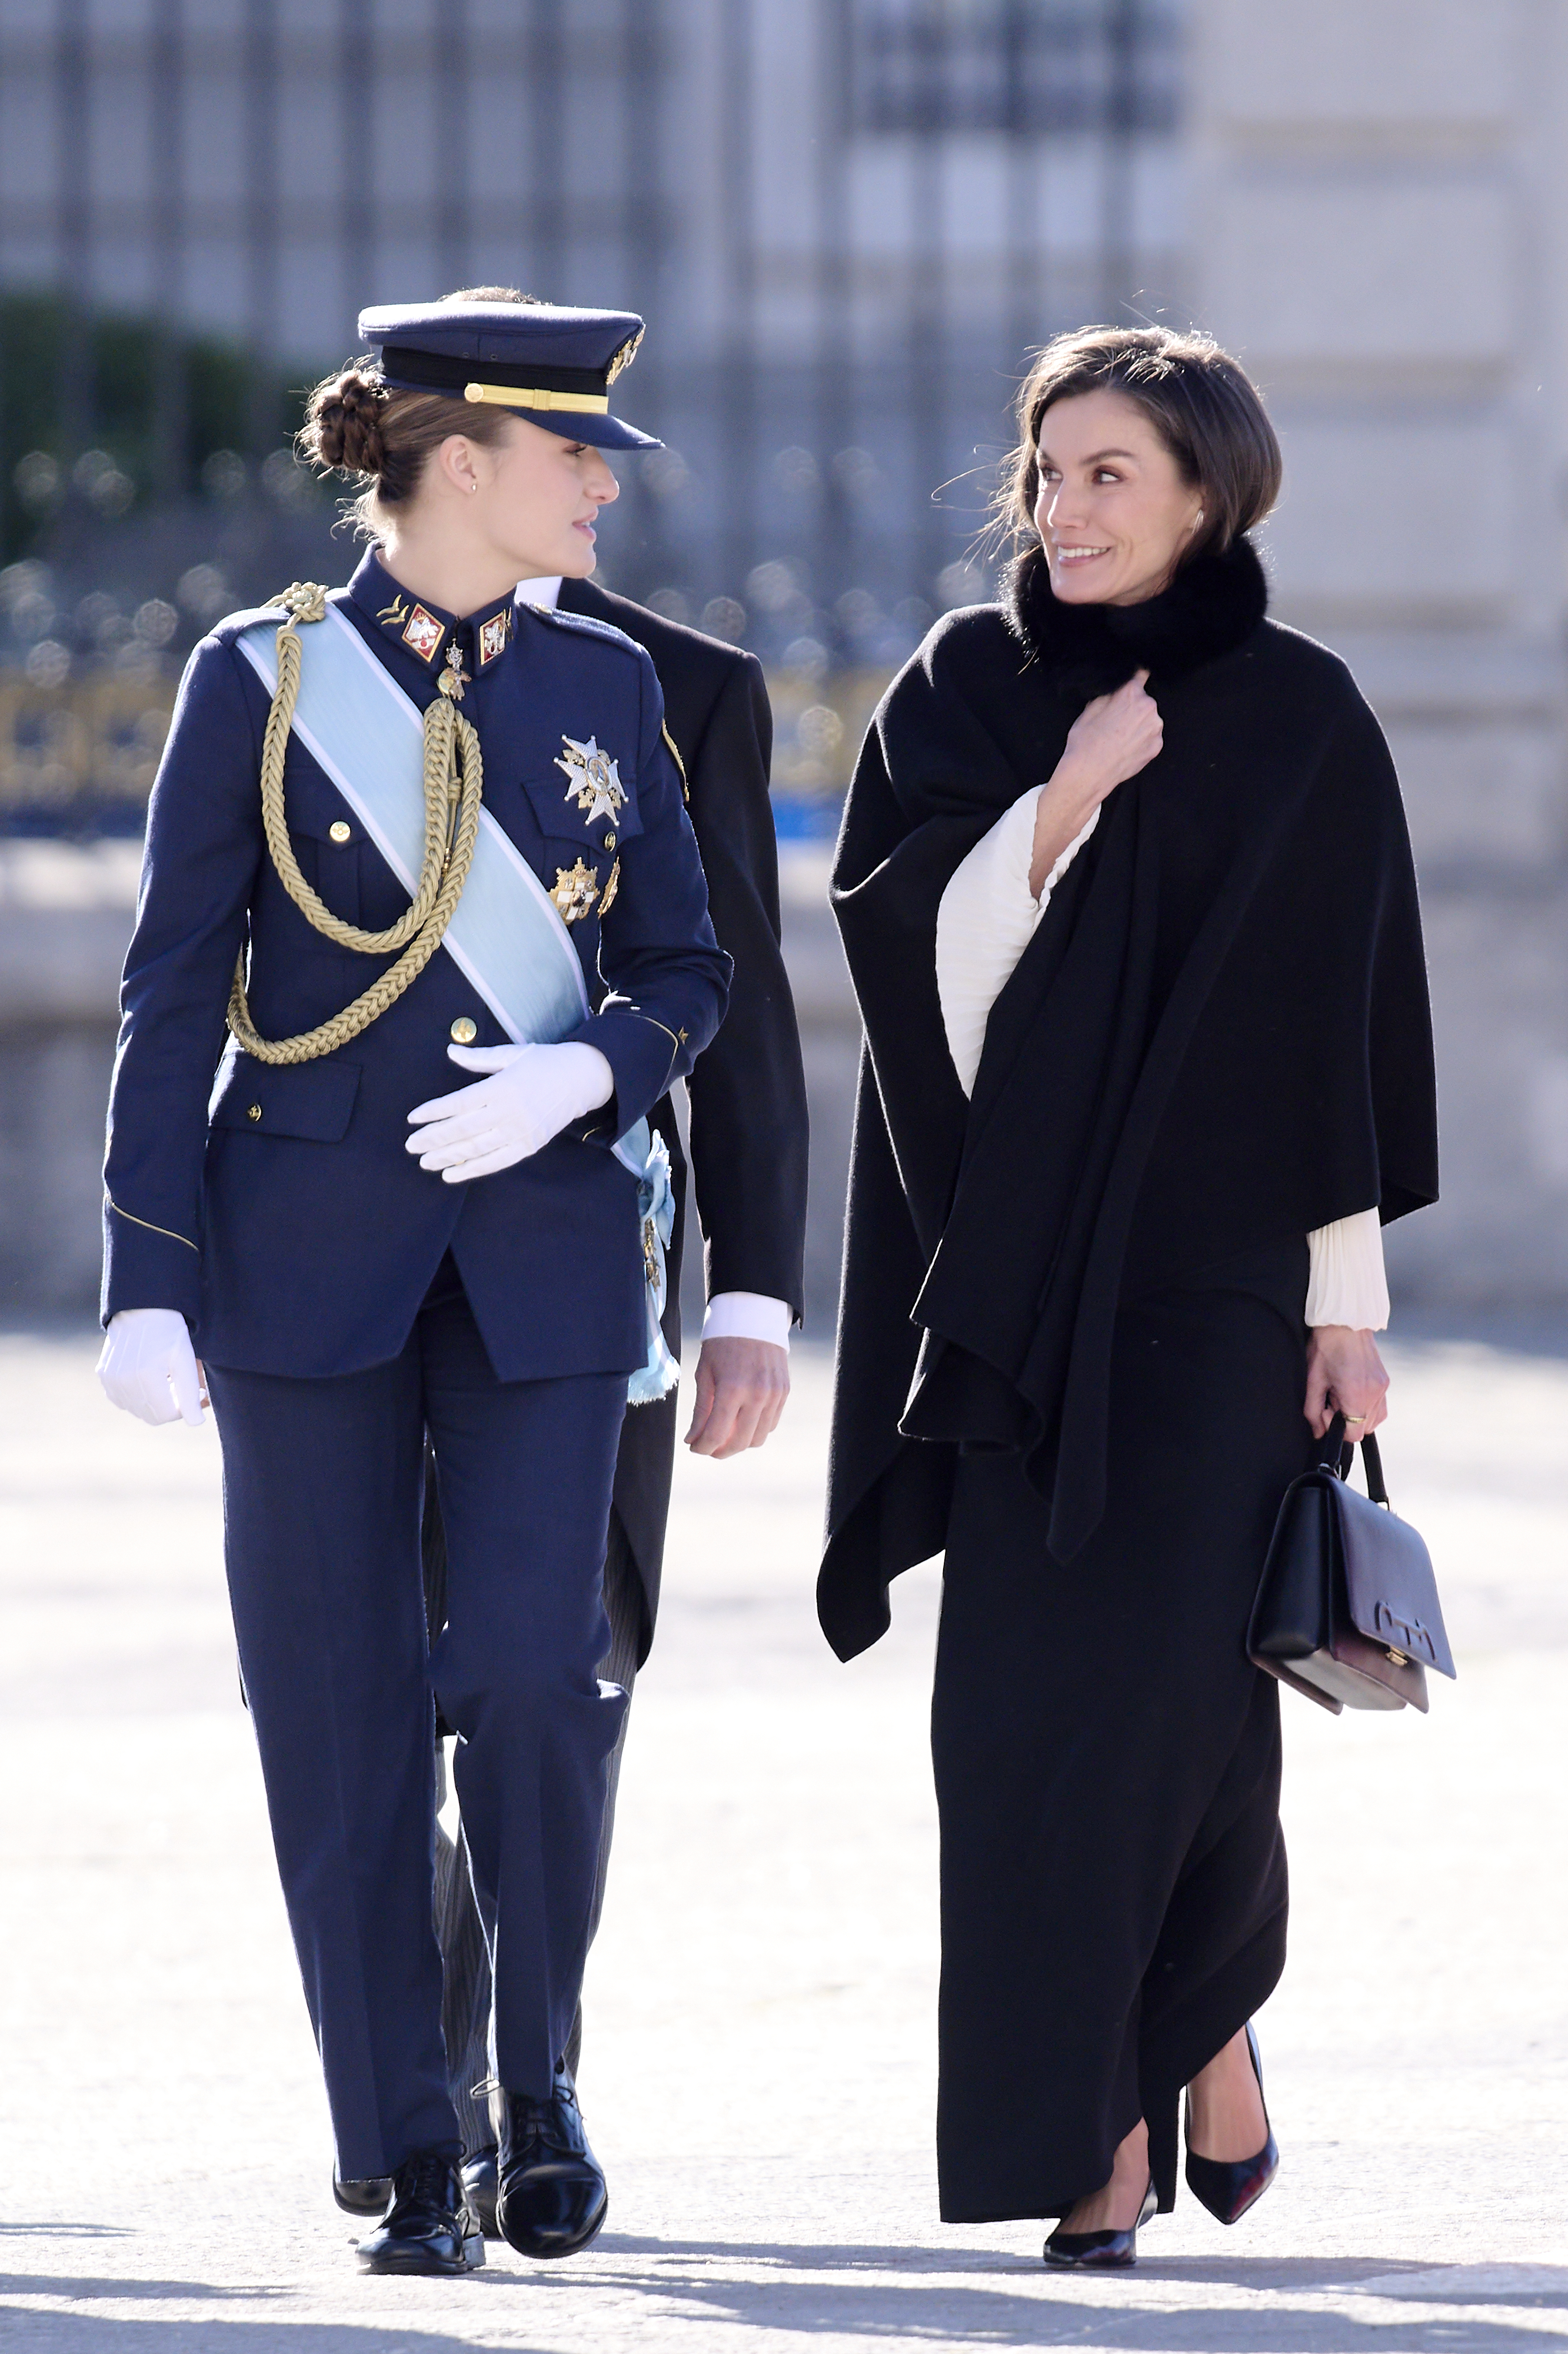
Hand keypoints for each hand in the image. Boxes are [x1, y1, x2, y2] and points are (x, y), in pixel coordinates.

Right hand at [96, 1307, 206, 1426]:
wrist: (141, 1309)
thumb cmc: (169, 1332)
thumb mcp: (185, 1360)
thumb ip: (190, 1394)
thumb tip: (196, 1424)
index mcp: (145, 1377)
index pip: (167, 1415)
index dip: (185, 1409)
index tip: (196, 1393)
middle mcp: (123, 1381)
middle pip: (151, 1416)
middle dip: (170, 1407)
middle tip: (182, 1389)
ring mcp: (110, 1380)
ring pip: (136, 1409)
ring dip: (154, 1402)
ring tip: (167, 1381)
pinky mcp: (103, 1376)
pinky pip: (121, 1400)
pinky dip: (136, 1397)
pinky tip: (148, 1379)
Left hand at [407, 1041, 613, 1180]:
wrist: (582, 1079)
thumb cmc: (544, 1062)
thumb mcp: (511, 1055)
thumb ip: (478, 1058)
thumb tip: (450, 1051)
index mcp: (502, 1086)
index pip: (459, 1103)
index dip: (433, 1112)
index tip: (413, 1119)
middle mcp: (509, 1111)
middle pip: (462, 1129)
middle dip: (433, 1139)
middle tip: (410, 1146)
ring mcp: (520, 1131)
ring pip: (476, 1149)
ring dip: (447, 1157)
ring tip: (425, 1162)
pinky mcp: (529, 1145)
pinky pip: (496, 1162)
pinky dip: (472, 1170)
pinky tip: (451, 1175)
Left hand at [684, 1337, 789, 1457]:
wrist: (752, 1317)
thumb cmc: (721, 1343)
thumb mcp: (704, 1374)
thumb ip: (700, 1410)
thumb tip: (693, 1440)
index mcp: (731, 1389)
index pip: (716, 1434)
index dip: (702, 1447)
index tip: (694, 1448)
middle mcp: (757, 1394)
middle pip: (739, 1443)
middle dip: (720, 1451)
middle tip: (708, 1448)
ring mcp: (774, 1395)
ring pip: (758, 1438)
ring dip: (739, 1443)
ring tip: (725, 1435)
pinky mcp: (784, 1392)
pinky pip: (771, 1424)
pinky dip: (755, 1429)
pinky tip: (742, 1421)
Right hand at [1030, 669, 1162, 894]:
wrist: (1081, 784)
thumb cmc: (1077, 748)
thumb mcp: (1086, 713)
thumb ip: (1107, 693)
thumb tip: (1120, 678)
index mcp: (1131, 697)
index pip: (1141, 674)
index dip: (1133, 677)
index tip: (1128, 680)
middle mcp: (1149, 712)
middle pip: (1145, 700)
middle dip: (1130, 708)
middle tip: (1108, 722)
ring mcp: (1155, 734)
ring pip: (1148, 720)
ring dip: (1135, 727)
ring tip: (1112, 741)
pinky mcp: (1155, 751)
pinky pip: (1149, 739)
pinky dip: (1138, 743)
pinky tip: (1119, 752)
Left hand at [1304, 1325, 1389, 1440]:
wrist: (1345, 1321)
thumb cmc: (1327, 1346)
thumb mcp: (1313, 1380)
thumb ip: (1313, 1411)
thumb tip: (1318, 1433)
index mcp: (1357, 1394)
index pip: (1353, 1434)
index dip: (1336, 1428)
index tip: (1326, 1409)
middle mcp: (1375, 1393)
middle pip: (1364, 1429)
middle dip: (1345, 1420)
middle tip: (1332, 1398)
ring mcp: (1383, 1388)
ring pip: (1373, 1420)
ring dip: (1356, 1414)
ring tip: (1341, 1392)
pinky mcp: (1385, 1382)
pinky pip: (1379, 1408)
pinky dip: (1365, 1407)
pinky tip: (1352, 1392)